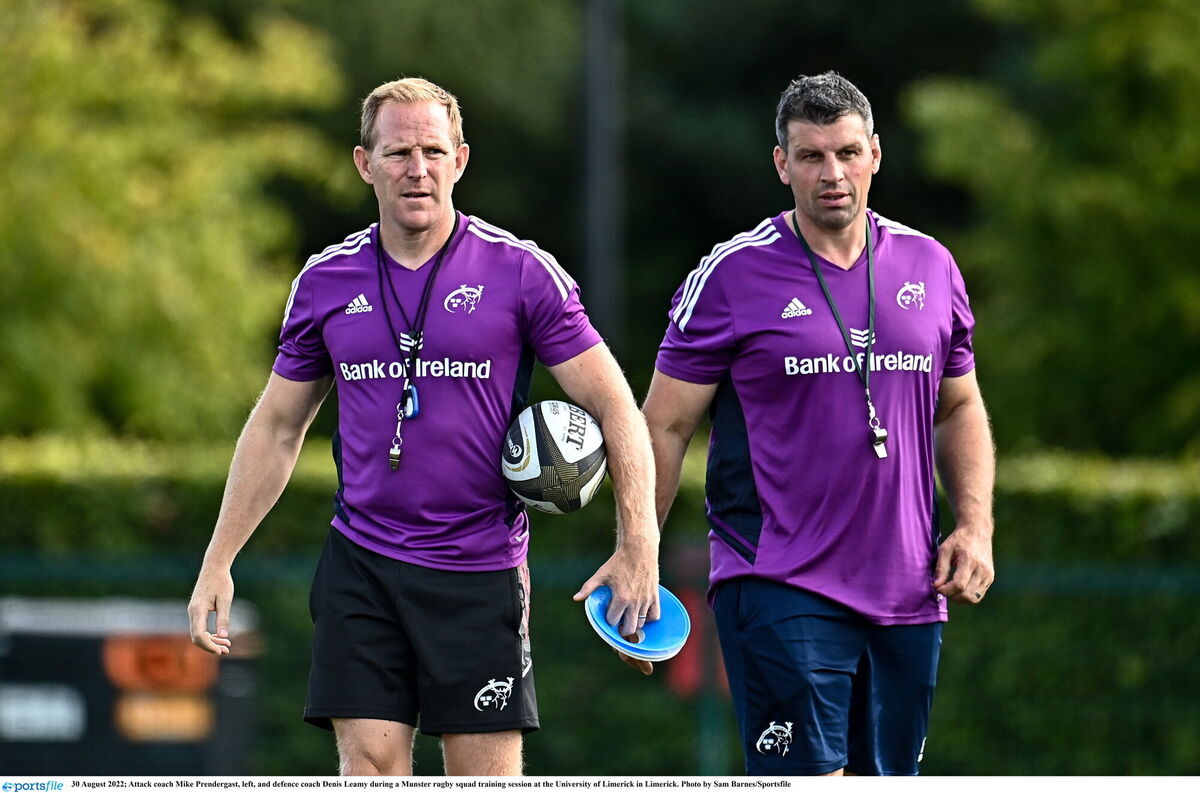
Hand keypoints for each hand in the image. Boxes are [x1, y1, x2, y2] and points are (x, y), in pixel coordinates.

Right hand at [187, 566, 234, 654]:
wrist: (214, 567)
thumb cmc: (221, 582)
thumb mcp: (225, 600)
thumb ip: (223, 618)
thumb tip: (223, 636)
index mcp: (197, 610)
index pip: (199, 634)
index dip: (208, 645)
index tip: (221, 651)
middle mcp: (192, 612)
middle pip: (197, 637)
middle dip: (211, 646)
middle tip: (227, 650)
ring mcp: (193, 611)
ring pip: (198, 633)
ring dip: (211, 641)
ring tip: (227, 645)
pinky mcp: (196, 610)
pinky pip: (200, 627)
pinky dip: (209, 633)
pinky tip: (221, 636)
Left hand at [574, 539, 659, 673]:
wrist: (639, 550)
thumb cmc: (618, 561)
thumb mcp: (601, 574)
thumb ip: (588, 588)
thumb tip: (576, 598)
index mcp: (621, 598)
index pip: (612, 621)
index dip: (608, 620)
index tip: (607, 616)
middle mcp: (635, 602)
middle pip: (629, 629)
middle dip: (621, 630)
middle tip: (618, 624)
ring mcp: (646, 600)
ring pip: (641, 624)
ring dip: (633, 624)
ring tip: (628, 618)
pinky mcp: (655, 596)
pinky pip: (654, 616)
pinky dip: (648, 618)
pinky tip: (641, 613)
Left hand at [933, 523, 993, 604]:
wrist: (978, 531)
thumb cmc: (959, 539)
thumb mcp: (945, 549)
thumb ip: (941, 568)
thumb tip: (937, 586)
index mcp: (970, 561)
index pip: (959, 585)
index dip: (946, 590)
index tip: (938, 587)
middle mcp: (982, 570)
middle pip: (967, 595)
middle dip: (952, 596)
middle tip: (943, 588)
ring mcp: (988, 575)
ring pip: (974, 599)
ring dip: (959, 598)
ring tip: (950, 588)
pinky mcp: (990, 579)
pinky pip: (978, 595)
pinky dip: (967, 596)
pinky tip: (959, 588)